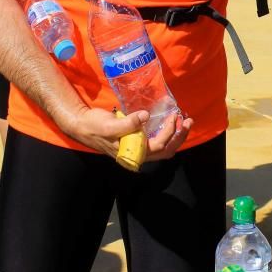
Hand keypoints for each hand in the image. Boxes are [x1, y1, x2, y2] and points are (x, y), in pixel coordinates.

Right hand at [64, 107, 192, 161]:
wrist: (83, 125)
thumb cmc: (94, 126)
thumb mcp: (109, 125)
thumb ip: (127, 123)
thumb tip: (144, 116)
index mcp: (132, 154)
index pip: (157, 146)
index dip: (169, 132)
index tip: (173, 116)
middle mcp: (138, 154)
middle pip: (165, 151)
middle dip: (179, 136)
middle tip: (188, 121)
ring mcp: (138, 148)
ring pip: (164, 148)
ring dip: (176, 135)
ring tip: (185, 121)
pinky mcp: (138, 141)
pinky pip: (158, 140)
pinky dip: (168, 133)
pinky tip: (172, 122)